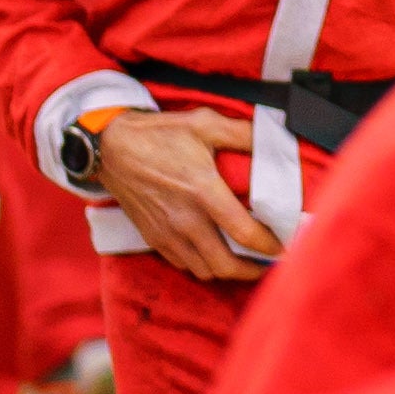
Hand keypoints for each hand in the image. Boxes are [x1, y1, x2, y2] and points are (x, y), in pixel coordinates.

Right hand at [92, 103, 279, 277]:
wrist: (110, 148)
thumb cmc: (159, 134)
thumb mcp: (204, 122)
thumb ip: (243, 134)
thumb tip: (275, 138)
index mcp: (203, 191)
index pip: (244, 232)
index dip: (270, 246)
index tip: (284, 246)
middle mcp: (186, 219)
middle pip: (225, 265)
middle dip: (252, 270)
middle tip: (269, 262)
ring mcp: (167, 233)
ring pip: (205, 270)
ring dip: (228, 271)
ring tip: (245, 260)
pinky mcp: (153, 238)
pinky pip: (184, 264)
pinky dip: (203, 265)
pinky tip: (214, 252)